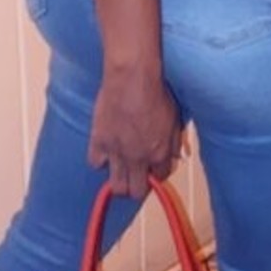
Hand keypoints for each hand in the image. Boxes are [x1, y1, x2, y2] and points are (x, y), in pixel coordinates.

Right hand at [88, 67, 183, 199]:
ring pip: (116, 186)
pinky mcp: (99, 142)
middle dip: (138, 188)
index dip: (157, 174)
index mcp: (159, 153)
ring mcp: (117, 153)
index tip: (154, 168)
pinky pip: (95, 163)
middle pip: (137, 192)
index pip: (160, 177)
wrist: (131, 79)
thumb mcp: (175, 117)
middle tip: (136, 177)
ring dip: (119, 182)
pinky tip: (105, 152)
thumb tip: (175, 155)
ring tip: (120, 172)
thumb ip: (174, 140)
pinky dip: (100, 161)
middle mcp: (138, 158)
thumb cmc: (156, 93)